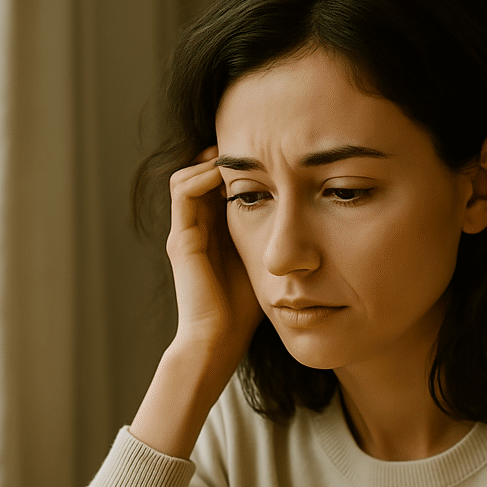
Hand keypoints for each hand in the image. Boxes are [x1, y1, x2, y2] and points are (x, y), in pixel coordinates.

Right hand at [167, 147, 262, 375]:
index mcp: (212, 233)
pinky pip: (184, 192)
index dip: (236, 166)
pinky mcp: (182, 239)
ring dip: (210, 161)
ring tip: (238, 155)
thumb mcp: (264, 263)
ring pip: (186, 176)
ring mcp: (184, 233)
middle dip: (222, 157)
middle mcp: (194, 229)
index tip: (265, 155)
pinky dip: (203, 175)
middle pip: (199, 175)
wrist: (218, 341)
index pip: (216, 186)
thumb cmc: (244, 311)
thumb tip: (305, 217)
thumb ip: (271, 239)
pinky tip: (230, 173)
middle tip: (251, 145)